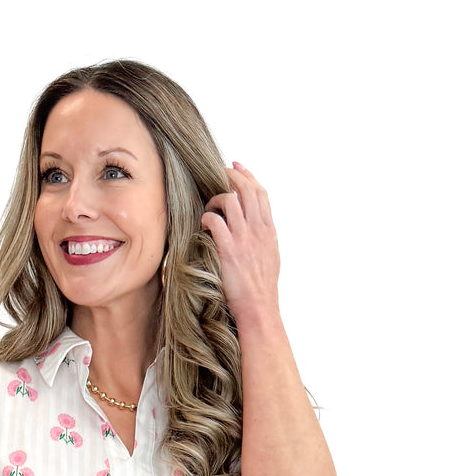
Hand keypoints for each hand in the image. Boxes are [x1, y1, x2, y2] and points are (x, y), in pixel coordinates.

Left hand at [201, 161, 280, 322]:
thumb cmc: (262, 288)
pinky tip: (204, 223)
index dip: (248, 176)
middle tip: (220, 172)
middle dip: (232, 175)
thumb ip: (264, 236)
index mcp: (269, 230)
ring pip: (229, 201)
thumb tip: (255, 224)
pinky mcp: (228, 250)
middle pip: (246, 190)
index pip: (261, 193)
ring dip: (216, 199)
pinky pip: (215, 221)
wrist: (259, 307)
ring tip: (210, 208)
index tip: (238, 167)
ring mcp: (244, 239)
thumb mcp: (271, 256)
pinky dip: (207, 217)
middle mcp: (258, 230)